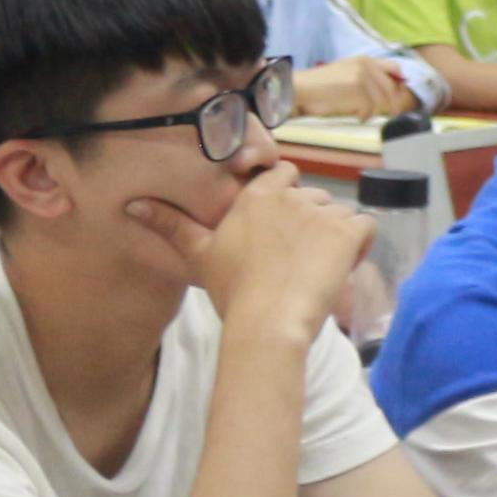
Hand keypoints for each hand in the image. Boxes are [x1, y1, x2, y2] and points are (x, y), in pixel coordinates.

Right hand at [130, 162, 369, 339]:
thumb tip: (131, 204)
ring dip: (334, 236)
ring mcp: (321, 212)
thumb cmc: (232, 291)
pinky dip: (360, 245)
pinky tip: (344, 267)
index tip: (284, 228)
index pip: (283, 174)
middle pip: (313, 197)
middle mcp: (289, 196)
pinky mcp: (347, 233)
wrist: (267, 322)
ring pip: (339, 213)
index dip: (288, 198)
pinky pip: (365, 226)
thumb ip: (169, 224)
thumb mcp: (198, 255)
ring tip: (319, 269)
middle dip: (312, 222)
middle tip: (298, 259)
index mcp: (255, 196)